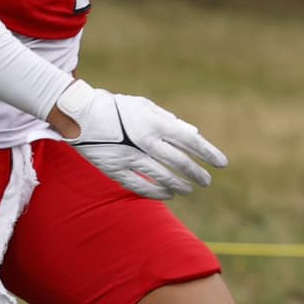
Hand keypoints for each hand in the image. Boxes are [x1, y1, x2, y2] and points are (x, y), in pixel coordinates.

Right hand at [53, 80, 225, 199]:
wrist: (81, 114)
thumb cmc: (118, 108)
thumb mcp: (147, 107)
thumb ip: (171, 121)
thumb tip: (193, 134)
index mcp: (156, 123)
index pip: (190, 141)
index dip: (208, 153)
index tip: (222, 163)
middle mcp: (145, 141)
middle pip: (179, 162)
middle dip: (196, 173)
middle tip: (207, 181)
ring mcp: (129, 156)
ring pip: (161, 176)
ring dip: (179, 184)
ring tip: (190, 189)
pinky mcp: (114, 168)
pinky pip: (138, 185)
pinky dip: (156, 192)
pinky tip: (168, 195)